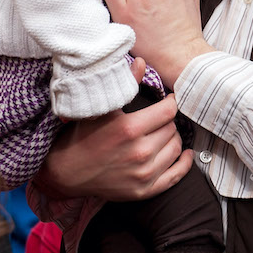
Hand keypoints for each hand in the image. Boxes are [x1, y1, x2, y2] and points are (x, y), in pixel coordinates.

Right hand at [35, 91, 192, 200]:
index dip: (170, 102)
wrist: (67, 172)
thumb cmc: (84, 136)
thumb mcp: (102, 108)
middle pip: (172, 129)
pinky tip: (185, 154)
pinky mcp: (144, 191)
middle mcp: (139, 152)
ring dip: (173, 138)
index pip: (168, 110)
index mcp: (130, 128)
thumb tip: (143, 61)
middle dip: (167, 121)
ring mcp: (143, 174)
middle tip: (159, 118)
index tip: (167, 99)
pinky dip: (184, 163)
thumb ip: (125, 84)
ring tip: (163, 133)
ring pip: (176, 148)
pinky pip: (176, 176)